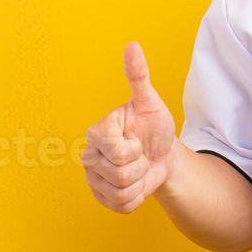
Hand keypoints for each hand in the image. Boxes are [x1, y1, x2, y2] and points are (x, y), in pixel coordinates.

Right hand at [81, 42, 181, 212]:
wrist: (162, 155)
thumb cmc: (154, 127)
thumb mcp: (150, 102)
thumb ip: (138, 76)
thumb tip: (132, 45)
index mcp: (97, 132)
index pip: (116, 151)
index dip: (134, 148)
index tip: (136, 138)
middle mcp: (89, 155)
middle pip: (118, 173)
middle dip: (139, 166)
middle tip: (140, 154)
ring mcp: (92, 178)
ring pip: (120, 192)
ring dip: (139, 182)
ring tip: (139, 168)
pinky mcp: (100, 197)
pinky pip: (122, 206)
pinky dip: (137, 198)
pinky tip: (137, 183)